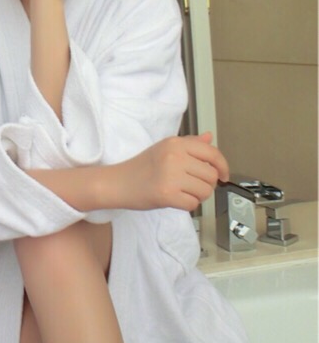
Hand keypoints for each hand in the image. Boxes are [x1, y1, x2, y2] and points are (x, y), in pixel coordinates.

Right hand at [108, 132, 228, 211]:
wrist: (118, 182)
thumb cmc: (141, 167)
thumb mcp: (165, 149)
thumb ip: (189, 144)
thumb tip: (209, 137)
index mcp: (176, 143)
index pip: (212, 153)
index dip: (223, 166)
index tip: (224, 175)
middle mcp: (175, 156)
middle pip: (211, 175)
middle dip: (207, 184)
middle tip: (192, 185)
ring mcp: (171, 175)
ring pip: (205, 191)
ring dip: (198, 196)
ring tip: (183, 192)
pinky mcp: (167, 194)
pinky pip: (193, 204)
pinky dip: (187, 205)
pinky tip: (175, 199)